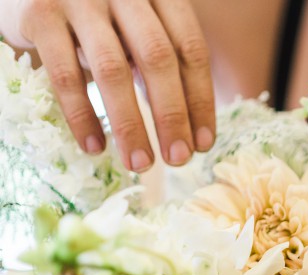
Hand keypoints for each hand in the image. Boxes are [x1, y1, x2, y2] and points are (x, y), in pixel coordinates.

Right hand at [5, 0, 214, 170]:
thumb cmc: (98, 16)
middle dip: (172, 116)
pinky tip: (95, 147)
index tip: (203, 144)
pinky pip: (66, 75)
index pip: (190, 49)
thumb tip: (191, 133)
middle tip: (178, 159)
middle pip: (158, 59)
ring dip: (131, 125)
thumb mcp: (136, 28)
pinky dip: (83, 116)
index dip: (199, 99)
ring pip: (113, 70)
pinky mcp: (40, 14)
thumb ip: (161, 62)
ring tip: (141, 163)